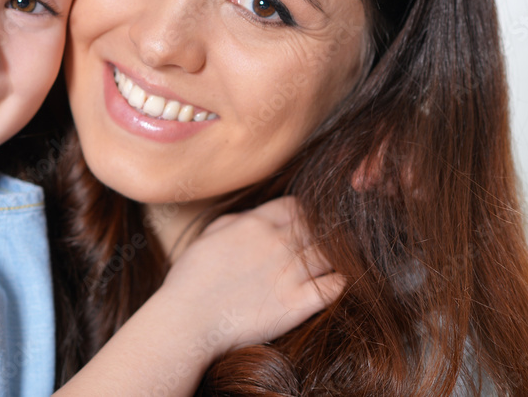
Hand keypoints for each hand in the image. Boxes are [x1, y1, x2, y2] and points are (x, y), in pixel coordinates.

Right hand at [157, 196, 343, 361]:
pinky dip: (341, 283)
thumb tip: (256, 217)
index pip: (298, 206)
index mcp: (254, 223)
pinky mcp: (296, 304)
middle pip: (321, 227)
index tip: (307, 229)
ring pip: (333, 254)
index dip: (306, 216)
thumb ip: (236, 221)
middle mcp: (276, 243)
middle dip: (328, 235)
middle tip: (331, 247)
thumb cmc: (190, 280)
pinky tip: (334, 285)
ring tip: (334, 266)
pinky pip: (335, 286)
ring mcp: (288, 273)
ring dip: (338, 258)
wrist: (187, 321)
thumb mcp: (207, 237)